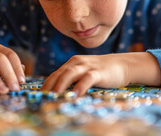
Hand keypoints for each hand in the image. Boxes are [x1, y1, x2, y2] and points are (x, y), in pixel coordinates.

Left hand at [41, 52, 160, 95]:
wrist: (122, 64)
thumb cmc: (102, 72)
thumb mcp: (84, 74)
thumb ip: (73, 81)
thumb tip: (59, 96)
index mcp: (71, 64)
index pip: (55, 74)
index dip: (46, 85)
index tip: (38, 97)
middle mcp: (77, 63)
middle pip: (59, 74)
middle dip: (49, 86)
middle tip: (42, 98)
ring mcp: (87, 66)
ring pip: (69, 74)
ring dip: (60, 85)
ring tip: (53, 96)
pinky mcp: (98, 72)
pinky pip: (87, 78)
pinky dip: (80, 86)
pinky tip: (75, 95)